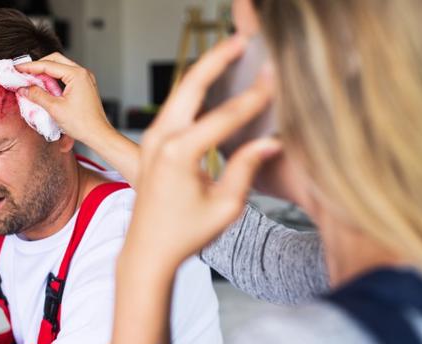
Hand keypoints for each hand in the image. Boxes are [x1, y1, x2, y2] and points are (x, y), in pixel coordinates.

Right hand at [15, 53, 114, 145]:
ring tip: (32, 80)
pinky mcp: (84, 87)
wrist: (98, 135)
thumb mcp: (55, 109)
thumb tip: (24, 88)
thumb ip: (37, 95)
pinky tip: (45, 87)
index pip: (48, 65)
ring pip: (61, 68)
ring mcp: (85, 79)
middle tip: (23, 72)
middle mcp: (82, 73)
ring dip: (46, 72)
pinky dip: (54, 79)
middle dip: (38, 65)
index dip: (30, 67)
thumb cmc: (82, 123)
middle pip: (55, 60)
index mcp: (77, 75)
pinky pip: (66, 77)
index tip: (17, 68)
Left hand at [124, 35, 279, 267]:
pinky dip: (193, 90)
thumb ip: (246, 168)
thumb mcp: (225, 207)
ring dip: (204, 70)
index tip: (274, 80)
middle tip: (242, 39)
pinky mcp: (151, 144)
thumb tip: (270, 142)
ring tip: (229, 52)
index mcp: (178, 154)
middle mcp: (160, 140)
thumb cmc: (184, 235)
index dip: (254, 98)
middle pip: (191, 85)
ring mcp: (151, 140)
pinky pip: (174, 107)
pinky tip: (212, 83)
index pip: (225, 116)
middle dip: (218, 59)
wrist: (148, 251)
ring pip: (180, 92)